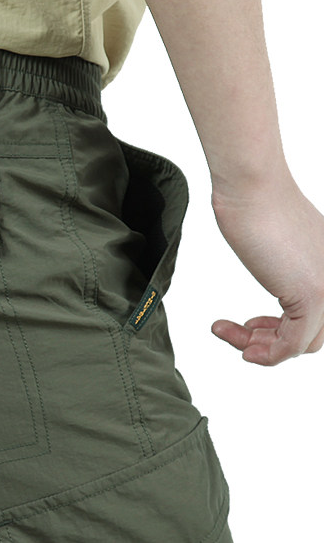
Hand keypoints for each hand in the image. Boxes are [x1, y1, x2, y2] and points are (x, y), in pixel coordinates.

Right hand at [209, 175, 323, 365]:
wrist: (252, 190)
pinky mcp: (313, 295)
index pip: (318, 323)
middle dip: (270, 344)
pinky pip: (291, 344)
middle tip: (239, 335)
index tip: (250, 325)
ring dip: (261, 349)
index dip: (279, 333)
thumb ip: (291, 269)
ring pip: (303, 345)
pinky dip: (263, 352)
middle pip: (312, 339)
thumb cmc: (257, 209)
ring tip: (228, 332)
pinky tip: (233, 336)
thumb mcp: (282, 249)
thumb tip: (281, 280)